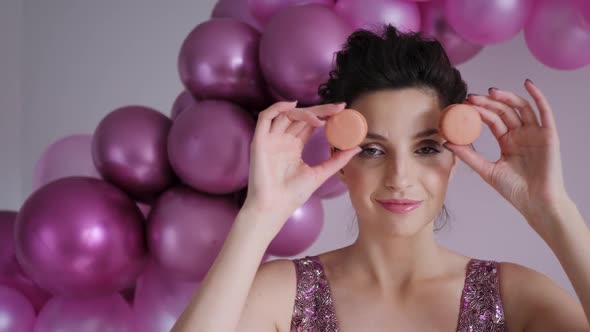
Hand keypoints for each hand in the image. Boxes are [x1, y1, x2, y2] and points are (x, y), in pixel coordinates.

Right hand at [242, 101, 361, 235]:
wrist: (274, 207)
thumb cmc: (292, 195)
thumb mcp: (320, 174)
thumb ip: (337, 160)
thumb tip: (357, 148)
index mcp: (293, 147)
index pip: (309, 124)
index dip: (324, 115)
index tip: (342, 111)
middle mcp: (282, 140)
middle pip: (301, 116)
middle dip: (320, 109)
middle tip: (339, 108)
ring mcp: (271, 139)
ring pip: (286, 114)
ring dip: (305, 111)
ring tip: (321, 118)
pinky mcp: (260, 141)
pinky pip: (265, 117)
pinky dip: (277, 107)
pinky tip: (293, 105)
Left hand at [444, 79, 570, 233]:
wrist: (535, 203)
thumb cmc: (514, 190)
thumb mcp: (486, 170)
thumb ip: (467, 155)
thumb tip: (445, 142)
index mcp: (507, 141)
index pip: (492, 120)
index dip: (479, 111)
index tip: (463, 105)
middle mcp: (521, 134)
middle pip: (504, 111)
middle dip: (488, 103)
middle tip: (471, 98)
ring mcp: (534, 133)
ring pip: (520, 108)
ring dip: (506, 97)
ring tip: (490, 92)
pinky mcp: (548, 134)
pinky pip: (544, 112)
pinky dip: (537, 96)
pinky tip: (527, 84)